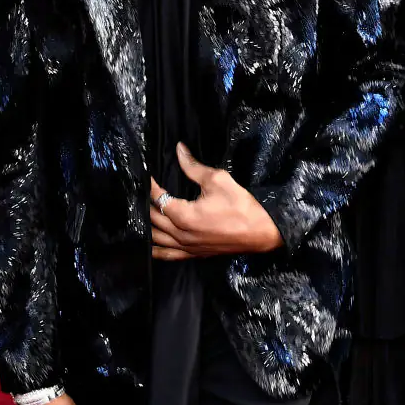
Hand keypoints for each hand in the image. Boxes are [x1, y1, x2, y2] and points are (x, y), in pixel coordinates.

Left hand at [150, 143, 283, 260]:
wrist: (261, 232)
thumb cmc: (241, 206)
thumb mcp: (218, 180)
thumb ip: (194, 167)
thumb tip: (179, 149)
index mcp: (184, 215)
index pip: (158, 198)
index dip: (151, 185)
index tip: (148, 175)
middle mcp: (181, 234)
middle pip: (153, 219)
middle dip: (147, 203)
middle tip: (144, 191)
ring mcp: (187, 248)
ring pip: (157, 239)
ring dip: (148, 226)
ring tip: (144, 213)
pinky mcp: (195, 254)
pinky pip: (168, 255)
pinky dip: (156, 249)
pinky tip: (151, 245)